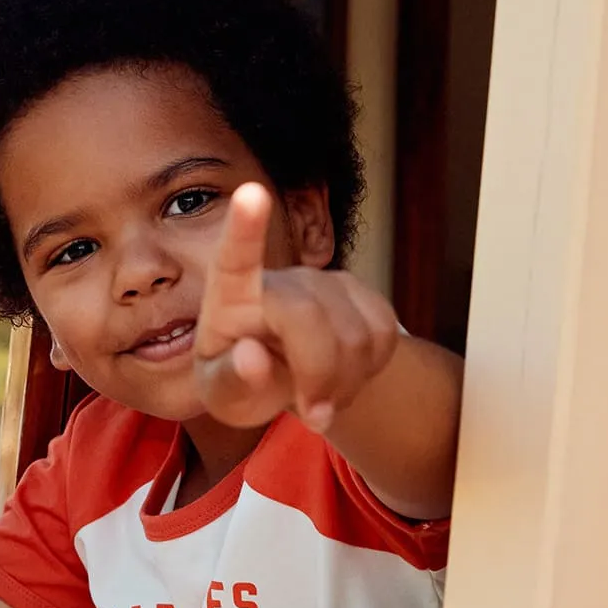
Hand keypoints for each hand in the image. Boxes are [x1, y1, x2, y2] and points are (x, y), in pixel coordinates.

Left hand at [192, 182, 398, 432]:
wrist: (284, 378)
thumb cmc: (241, 381)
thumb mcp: (224, 397)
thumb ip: (231, 381)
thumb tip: (252, 356)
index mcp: (231, 295)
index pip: (236, 256)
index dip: (245, 226)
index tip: (250, 192)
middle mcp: (280, 279)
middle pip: (310, 315)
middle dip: (317, 373)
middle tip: (313, 415)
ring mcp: (324, 283)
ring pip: (355, 332)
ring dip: (344, 382)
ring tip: (321, 399)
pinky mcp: (363, 296)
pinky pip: (383, 335)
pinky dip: (368, 373)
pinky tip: (343, 380)